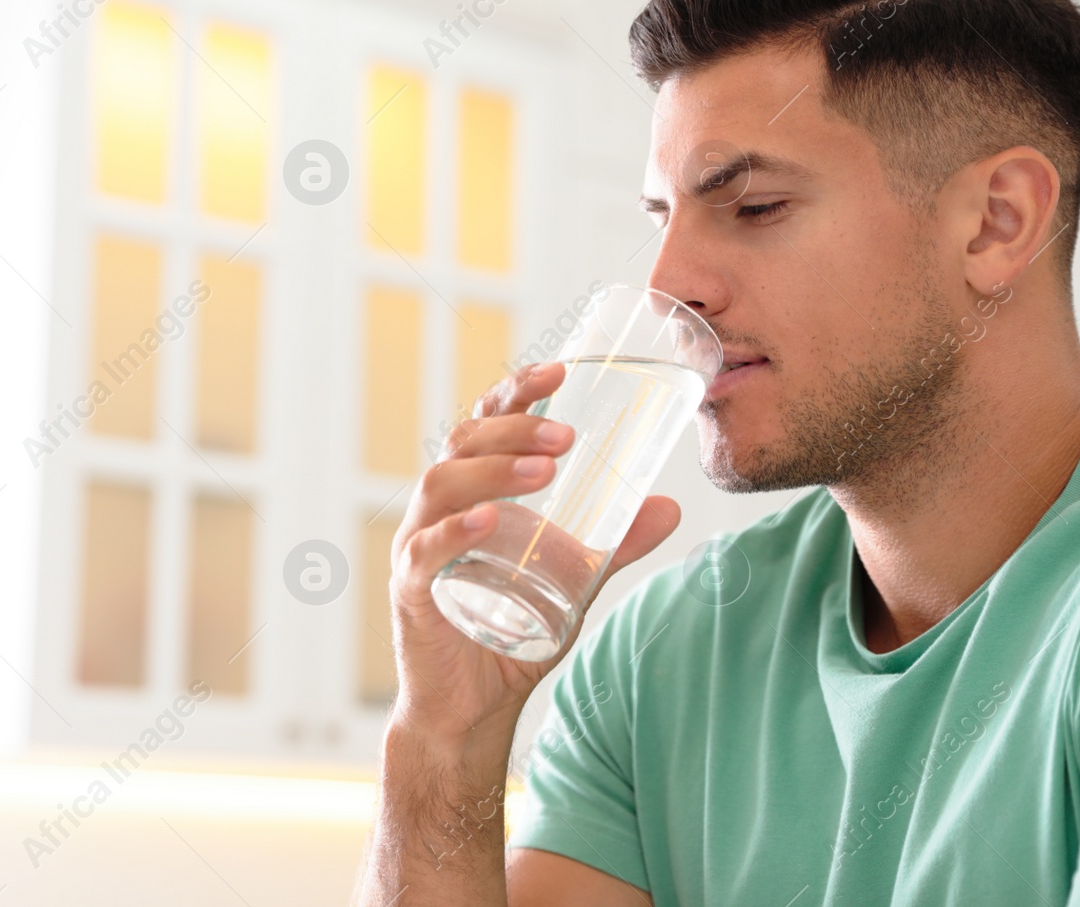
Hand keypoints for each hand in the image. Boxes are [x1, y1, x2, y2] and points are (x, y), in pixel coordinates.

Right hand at [386, 361, 682, 743]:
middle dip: (514, 428)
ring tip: (544, 470)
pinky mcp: (411, 592)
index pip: (484, 424)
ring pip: (440, 485)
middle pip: (462, 444)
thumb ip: (614, 545)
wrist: (472, 710)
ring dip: (494, 470)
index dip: (514, 392)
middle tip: (567, 435)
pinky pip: (425, 550)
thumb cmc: (511, 633)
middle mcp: (439, 510)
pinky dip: (455, 530)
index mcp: (472, 494)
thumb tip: (668, 507)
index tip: (558, 370)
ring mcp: (419, 547)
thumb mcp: (574, 581)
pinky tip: (489, 520)